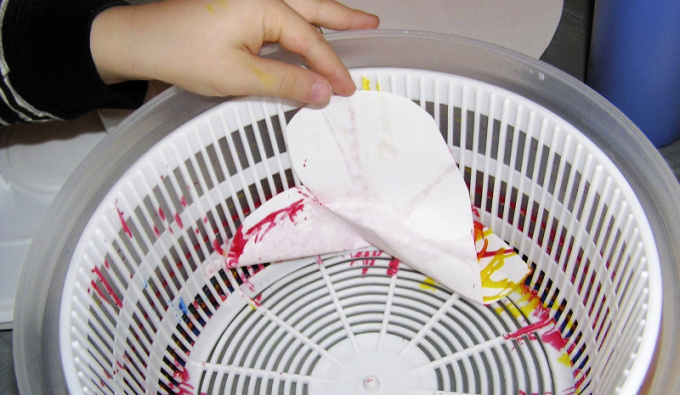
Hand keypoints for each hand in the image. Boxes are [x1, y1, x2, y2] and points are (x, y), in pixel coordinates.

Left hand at [90, 0, 378, 103]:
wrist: (138, 38)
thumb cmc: (182, 53)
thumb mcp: (239, 75)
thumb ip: (286, 82)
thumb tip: (323, 93)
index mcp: (264, 5)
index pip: (310, 41)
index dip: (332, 68)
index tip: (349, 89)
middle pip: (314, 8)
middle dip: (345, 18)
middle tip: (373, 24)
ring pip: (300, 4)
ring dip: (327, 13)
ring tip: (354, 19)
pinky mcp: (237, 4)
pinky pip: (282, 9)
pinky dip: (302, 18)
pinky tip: (309, 25)